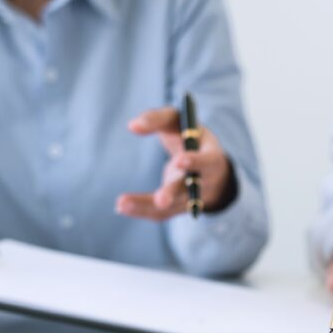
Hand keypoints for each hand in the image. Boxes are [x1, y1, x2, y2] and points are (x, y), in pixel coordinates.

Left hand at [116, 106, 236, 219]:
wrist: (209, 167)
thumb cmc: (189, 136)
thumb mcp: (179, 121)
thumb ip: (157, 118)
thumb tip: (132, 126)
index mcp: (211, 157)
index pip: (207, 161)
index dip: (196, 161)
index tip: (179, 161)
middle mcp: (205, 182)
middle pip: (190, 191)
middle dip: (174, 194)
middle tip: (161, 201)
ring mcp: (192, 199)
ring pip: (171, 207)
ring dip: (147, 206)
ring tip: (121, 204)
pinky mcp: (178, 208)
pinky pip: (161, 214)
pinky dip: (141, 211)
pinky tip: (122, 207)